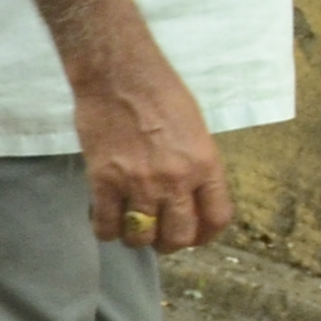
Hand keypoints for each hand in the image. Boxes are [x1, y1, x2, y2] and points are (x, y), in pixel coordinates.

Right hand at [74, 47, 231, 251]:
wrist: (119, 76)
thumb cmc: (162, 93)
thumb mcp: (196, 130)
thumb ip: (196, 166)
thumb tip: (188, 193)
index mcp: (205, 166)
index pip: (216, 218)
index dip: (206, 235)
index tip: (195, 236)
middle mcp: (176, 181)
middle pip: (179, 236)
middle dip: (171, 243)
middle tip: (160, 236)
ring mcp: (138, 183)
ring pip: (142, 235)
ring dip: (139, 239)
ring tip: (132, 230)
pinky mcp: (104, 181)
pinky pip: (107, 223)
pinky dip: (107, 231)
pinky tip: (107, 226)